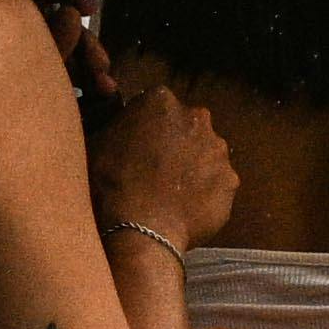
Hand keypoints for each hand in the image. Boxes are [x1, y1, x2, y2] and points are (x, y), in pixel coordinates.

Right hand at [92, 79, 237, 255]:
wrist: (140, 228)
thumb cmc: (110, 182)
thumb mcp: (97, 141)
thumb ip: (117, 123)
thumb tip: (122, 123)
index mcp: (161, 100)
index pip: (157, 106)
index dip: (148, 127)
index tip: (140, 146)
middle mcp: (197, 117)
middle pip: (188, 127)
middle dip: (177, 143)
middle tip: (158, 169)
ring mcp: (218, 150)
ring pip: (206, 154)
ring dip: (194, 168)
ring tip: (173, 193)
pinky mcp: (230, 180)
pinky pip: (217, 184)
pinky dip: (206, 193)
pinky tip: (187, 209)